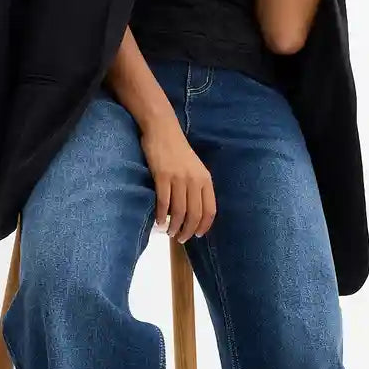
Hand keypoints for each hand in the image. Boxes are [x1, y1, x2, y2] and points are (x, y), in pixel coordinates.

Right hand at [139, 113, 216, 241]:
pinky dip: (161, 215)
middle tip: (181, 239)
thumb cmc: (177, 150)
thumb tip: (193, 210)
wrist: (162, 130)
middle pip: (195, 214)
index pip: (210, 209)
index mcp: (205, 179)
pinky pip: (163, 202)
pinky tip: (158, 222)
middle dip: (188, 231)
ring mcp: (178, 178)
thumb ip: (197, 186)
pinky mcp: (162, 176)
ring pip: (179, 211)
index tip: (197, 235)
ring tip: (169, 233)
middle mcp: (194, 180)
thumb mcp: (194, 168)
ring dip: (174, 226)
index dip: (204, 226)